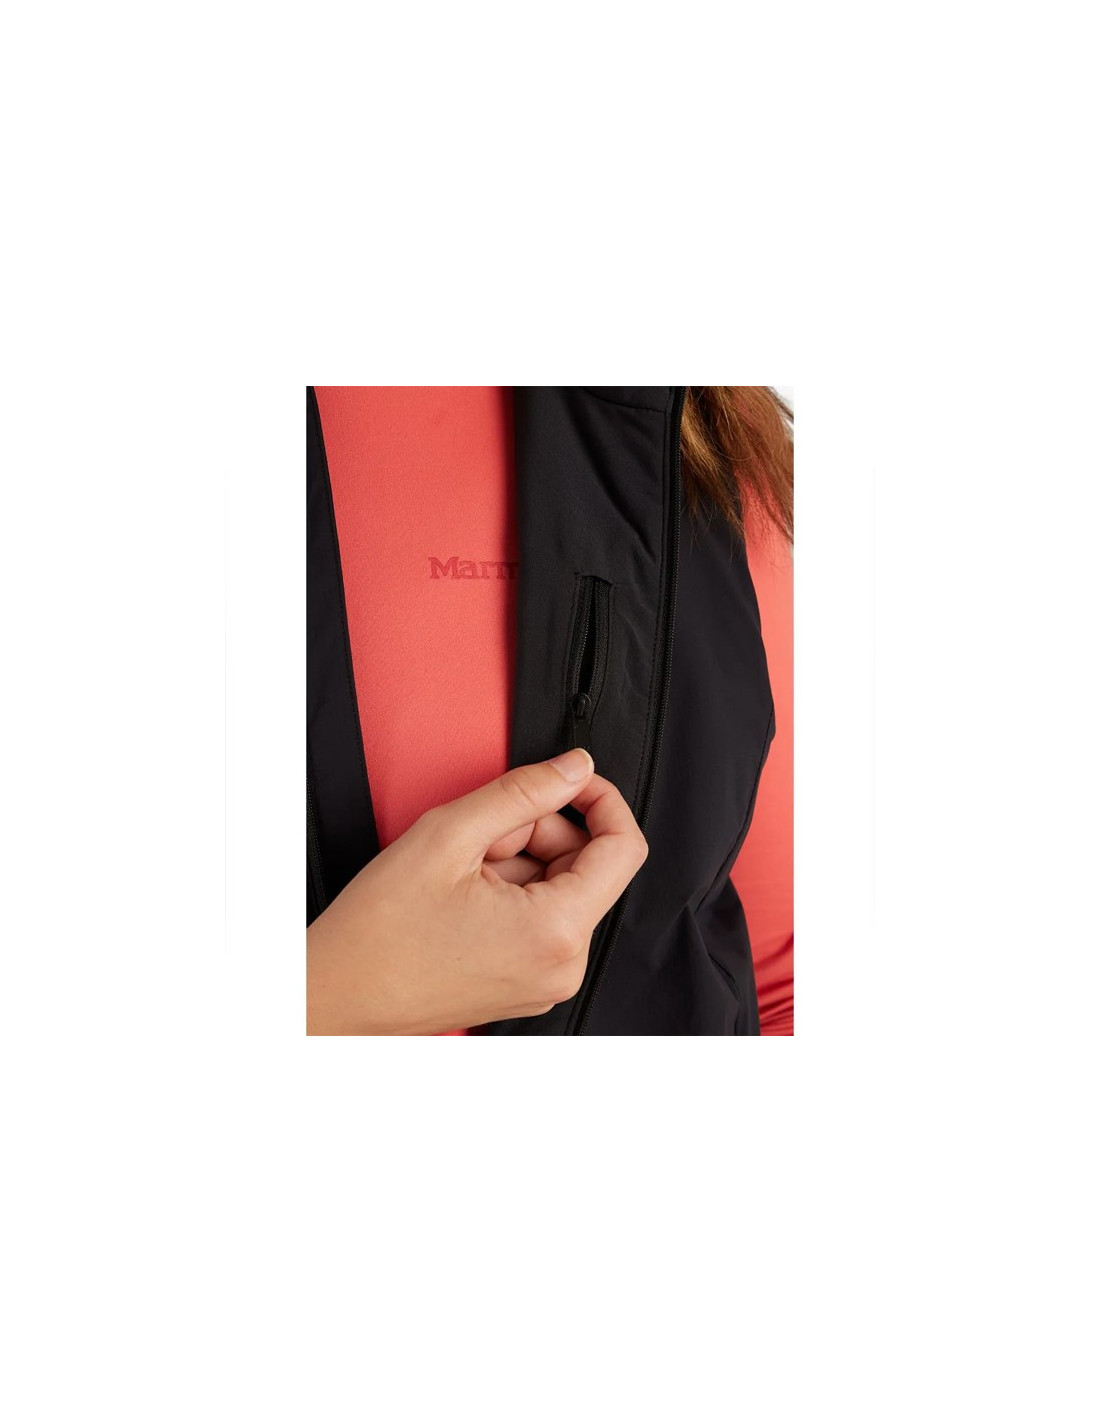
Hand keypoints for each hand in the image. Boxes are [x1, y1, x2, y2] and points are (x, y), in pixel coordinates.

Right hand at [306, 748, 647, 1033]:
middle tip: (479, 834)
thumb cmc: (379, 934)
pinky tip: (463, 893)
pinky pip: (541, 916)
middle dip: (538, 832)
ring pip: (559, 888)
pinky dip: (510, 890)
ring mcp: (546, 978)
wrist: (336, 996)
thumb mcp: (450, 834)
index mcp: (557, 931)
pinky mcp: (527, 982)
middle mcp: (564, 964)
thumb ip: (524, 792)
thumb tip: (575, 768)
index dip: (600, 799)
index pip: (625, 847)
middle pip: (587, 865)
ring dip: (517, 861)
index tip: (570, 779)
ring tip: (460, 871)